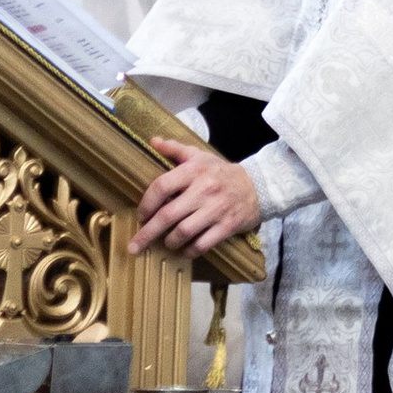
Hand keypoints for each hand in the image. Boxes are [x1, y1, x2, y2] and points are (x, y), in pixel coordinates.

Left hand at [129, 141, 259, 258]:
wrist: (257, 187)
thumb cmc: (221, 172)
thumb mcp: (200, 156)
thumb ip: (175, 149)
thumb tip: (152, 141)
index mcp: (194, 171)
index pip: (162, 187)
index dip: (146, 204)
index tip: (140, 216)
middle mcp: (204, 189)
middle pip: (168, 215)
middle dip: (147, 233)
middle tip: (135, 245)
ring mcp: (216, 209)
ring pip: (183, 232)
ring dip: (169, 242)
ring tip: (166, 243)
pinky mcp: (227, 226)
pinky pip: (201, 244)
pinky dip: (189, 251)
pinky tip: (184, 250)